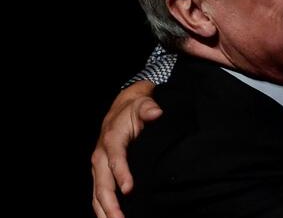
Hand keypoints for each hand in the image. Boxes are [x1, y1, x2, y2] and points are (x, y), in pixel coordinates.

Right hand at [91, 81, 161, 217]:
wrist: (120, 111)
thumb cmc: (133, 111)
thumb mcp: (142, 105)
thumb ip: (148, 108)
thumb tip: (156, 112)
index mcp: (111, 141)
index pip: (116, 160)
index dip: (121, 174)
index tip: (129, 189)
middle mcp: (101, 157)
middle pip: (102, 184)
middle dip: (110, 204)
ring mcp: (98, 168)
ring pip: (97, 194)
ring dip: (104, 212)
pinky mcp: (100, 175)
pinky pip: (98, 195)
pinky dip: (102, 209)